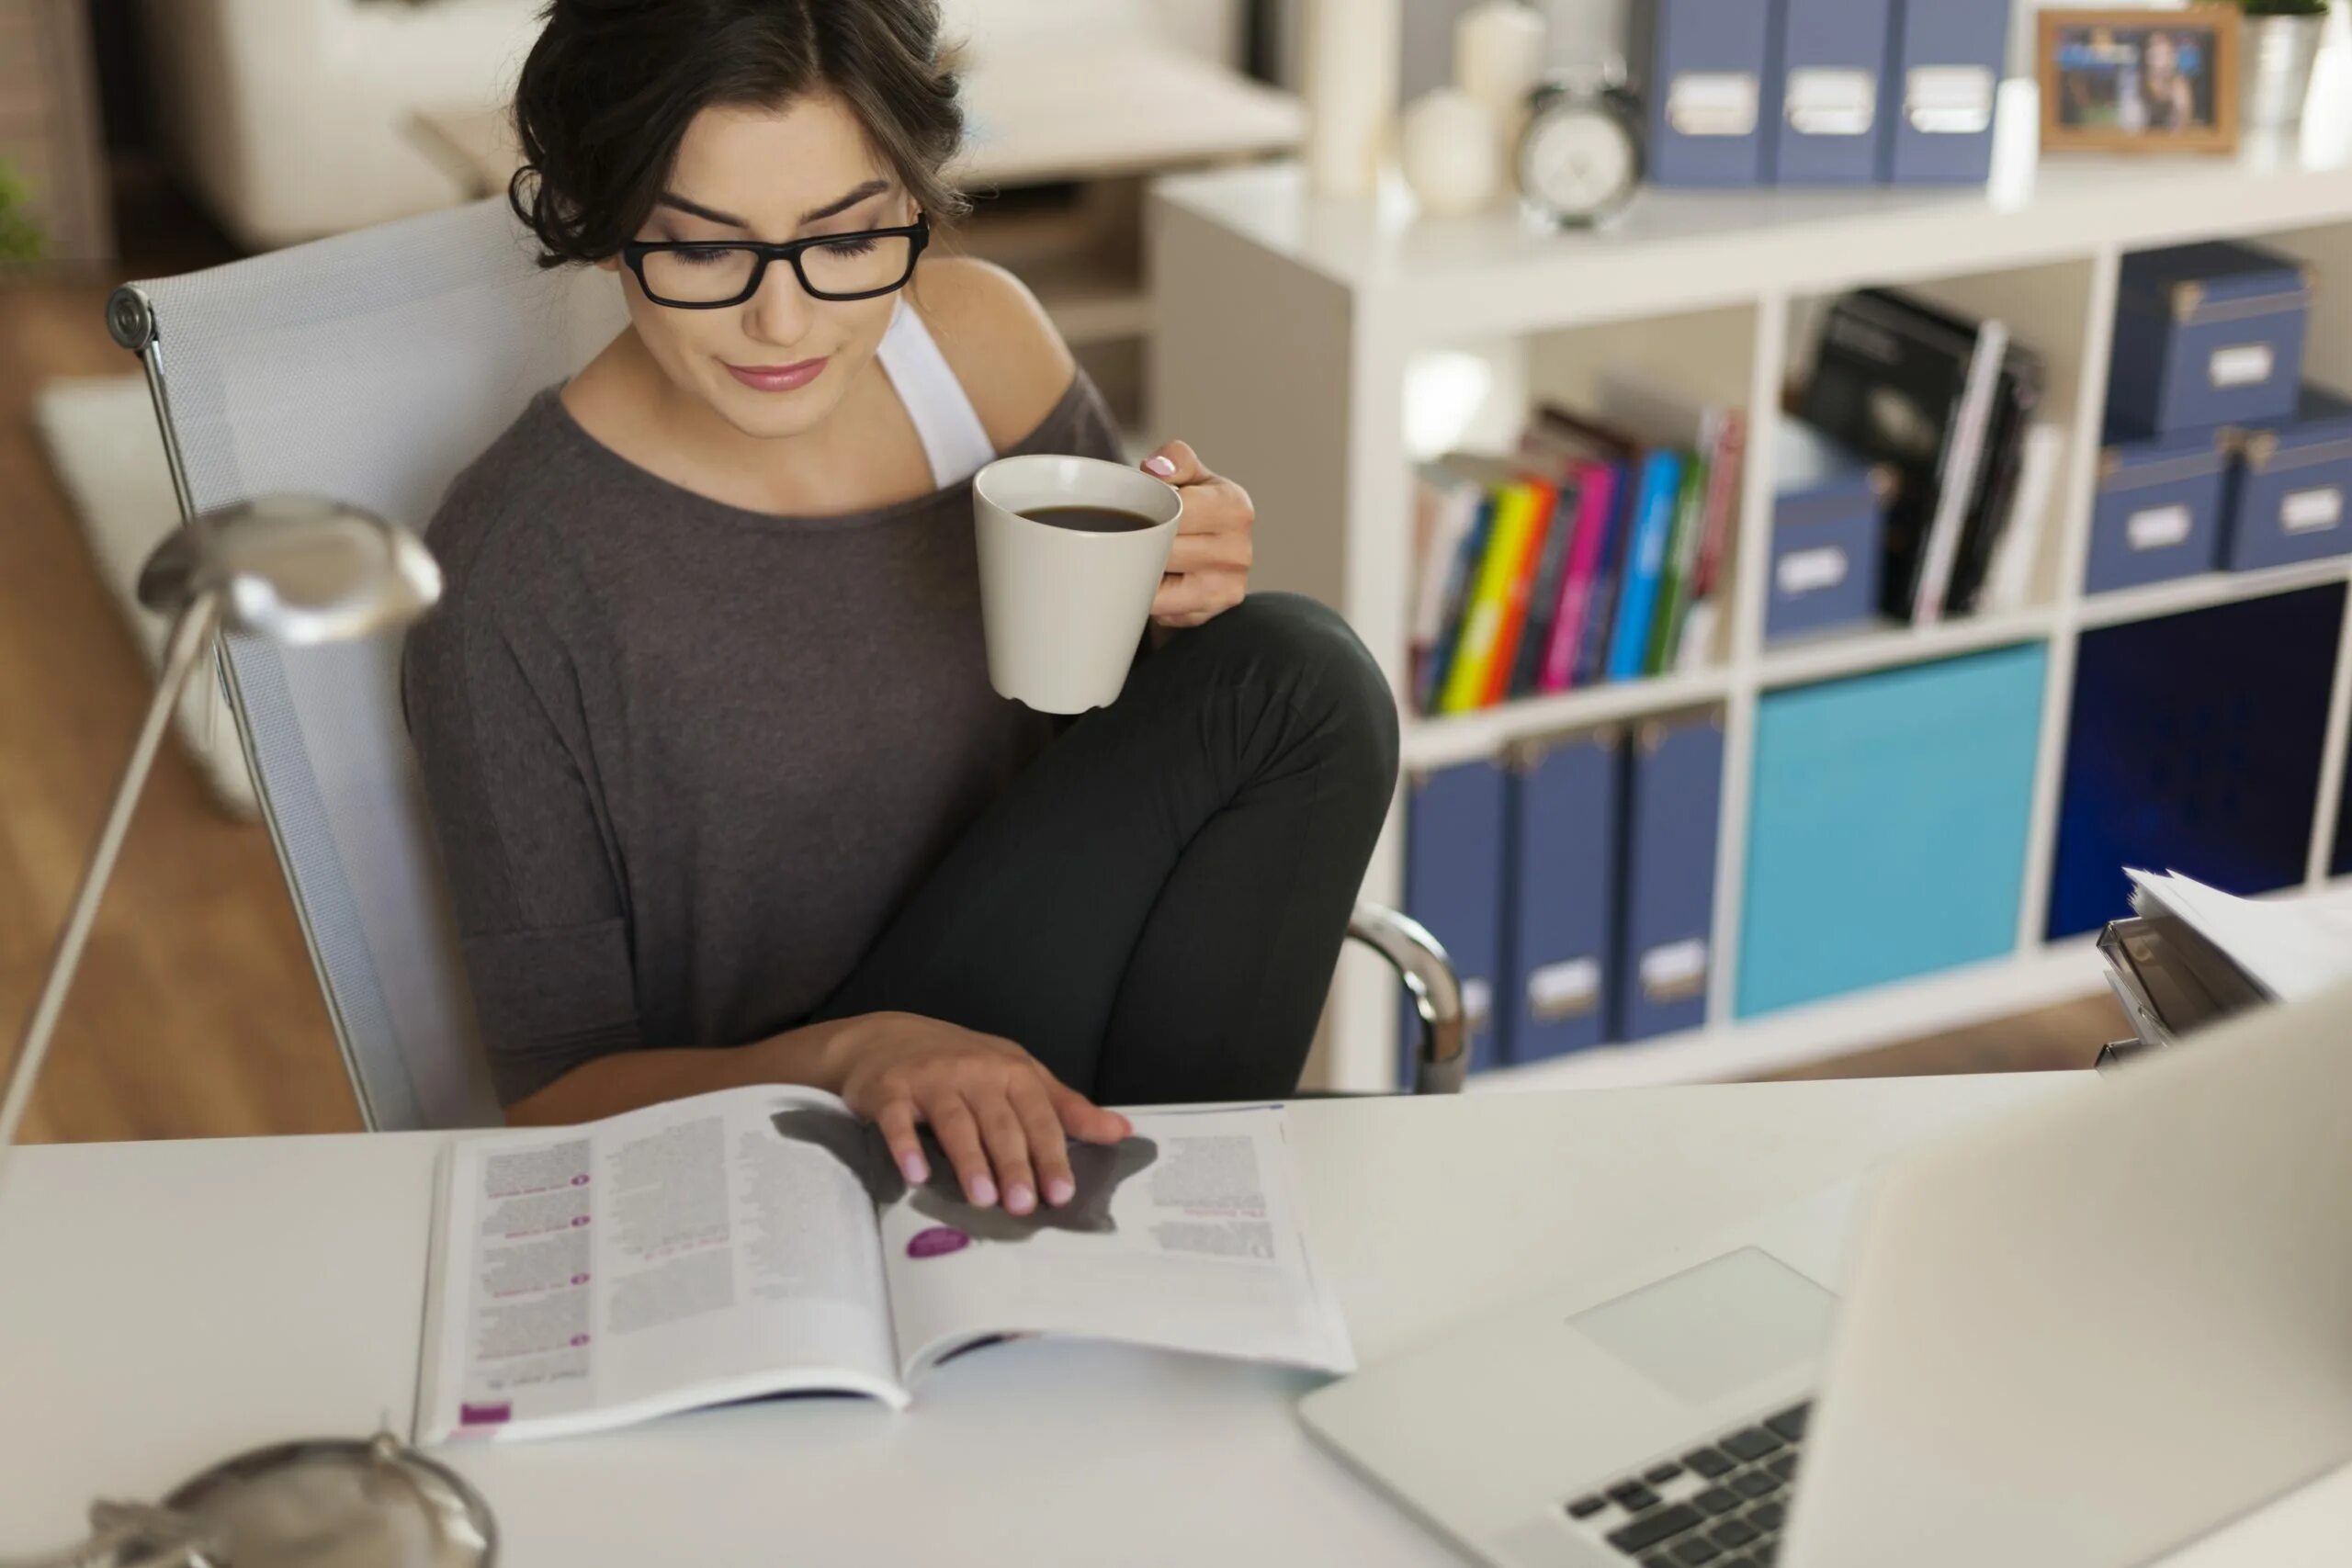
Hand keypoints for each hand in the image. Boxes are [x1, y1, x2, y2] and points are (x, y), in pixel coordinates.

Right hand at [832, 1013, 1131, 1216]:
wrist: (887, 1038)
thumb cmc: (964, 1064)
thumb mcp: (1019, 1075)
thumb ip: (1066, 1107)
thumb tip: (1120, 1131)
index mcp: (1012, 1071)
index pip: (1039, 1115)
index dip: (1051, 1154)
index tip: (1062, 1192)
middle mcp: (974, 1072)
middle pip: (1000, 1122)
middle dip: (1014, 1164)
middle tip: (1024, 1205)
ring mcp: (931, 1080)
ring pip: (956, 1122)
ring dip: (970, 1160)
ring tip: (983, 1198)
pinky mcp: (890, 1090)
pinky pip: (898, 1120)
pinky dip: (906, 1145)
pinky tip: (916, 1174)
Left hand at [1141, 441, 1251, 627]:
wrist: (1212, 552)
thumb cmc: (1196, 507)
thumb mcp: (1188, 474)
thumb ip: (1174, 459)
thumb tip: (1156, 470)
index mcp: (1235, 507)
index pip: (1177, 511)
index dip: (1146, 512)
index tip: (1130, 513)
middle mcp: (1238, 550)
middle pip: (1164, 549)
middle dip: (1136, 544)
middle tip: (1119, 538)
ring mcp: (1226, 587)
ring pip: (1158, 584)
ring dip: (1138, 573)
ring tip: (1133, 558)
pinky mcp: (1210, 613)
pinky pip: (1161, 608)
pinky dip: (1147, 596)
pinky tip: (1151, 581)